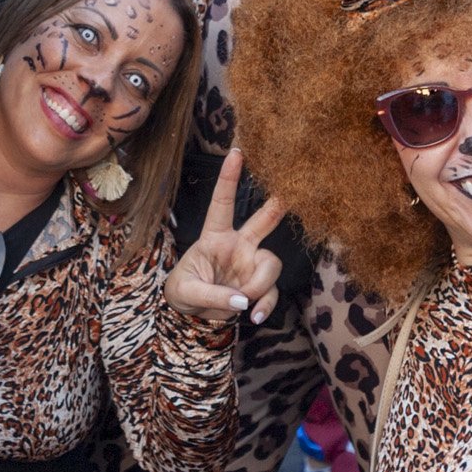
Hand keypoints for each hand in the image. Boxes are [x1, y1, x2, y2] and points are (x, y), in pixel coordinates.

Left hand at [163, 148, 285, 324]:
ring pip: (271, 264)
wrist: (189, 318)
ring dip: (259, 284)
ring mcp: (251, 265)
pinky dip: (264, 305)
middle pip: (262, 221)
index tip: (236, 153)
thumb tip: (241, 300)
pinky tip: (252, 316)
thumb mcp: (185, 291)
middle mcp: (238, 245)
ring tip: (242, 302)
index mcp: (214, 236)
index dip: (229, 178)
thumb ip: (212, 295)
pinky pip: (271, 292)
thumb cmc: (182, 292)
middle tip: (289, 193)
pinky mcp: (258, 287)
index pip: (222, 203)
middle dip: (277, 206)